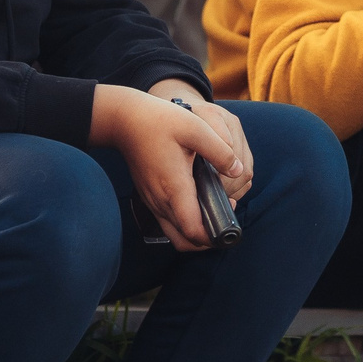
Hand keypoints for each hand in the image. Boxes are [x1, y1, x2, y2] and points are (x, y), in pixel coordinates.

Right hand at [90, 84, 243, 250]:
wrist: (124, 120)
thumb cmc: (158, 121)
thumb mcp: (195, 127)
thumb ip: (220, 151)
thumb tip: (238, 171)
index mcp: (174, 187)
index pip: (193, 230)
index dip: (214, 236)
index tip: (229, 221)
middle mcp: (160, 201)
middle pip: (186, 241)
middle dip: (210, 237)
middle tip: (226, 217)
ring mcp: (152, 202)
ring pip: (176, 235)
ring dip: (198, 232)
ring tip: (215, 210)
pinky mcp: (149, 198)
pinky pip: (169, 223)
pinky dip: (186, 223)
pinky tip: (199, 202)